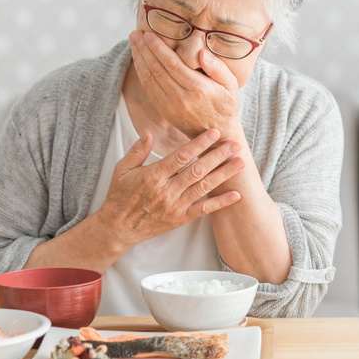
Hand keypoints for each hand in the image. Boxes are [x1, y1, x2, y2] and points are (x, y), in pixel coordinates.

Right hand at [95, 128, 243, 248]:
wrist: (118, 227)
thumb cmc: (120, 195)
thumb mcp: (122, 169)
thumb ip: (138, 150)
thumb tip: (150, 131)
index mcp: (154, 175)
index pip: (181, 156)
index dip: (199, 144)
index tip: (214, 133)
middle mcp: (167, 190)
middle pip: (198, 170)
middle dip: (218, 156)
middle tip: (235, 144)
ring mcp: (175, 205)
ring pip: (204, 187)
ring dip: (224, 174)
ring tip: (240, 163)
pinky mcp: (181, 218)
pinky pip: (204, 209)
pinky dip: (221, 202)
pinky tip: (236, 194)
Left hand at [129, 30, 241, 138]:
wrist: (218, 132)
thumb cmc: (226, 104)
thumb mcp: (231, 85)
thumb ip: (218, 68)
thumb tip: (201, 53)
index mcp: (198, 89)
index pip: (172, 64)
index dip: (158, 48)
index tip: (148, 35)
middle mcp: (181, 98)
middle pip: (157, 69)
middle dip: (144, 49)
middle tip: (135, 33)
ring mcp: (170, 106)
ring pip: (149, 78)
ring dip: (139, 59)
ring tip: (133, 42)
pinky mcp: (164, 110)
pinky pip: (148, 89)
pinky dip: (141, 72)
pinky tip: (138, 59)